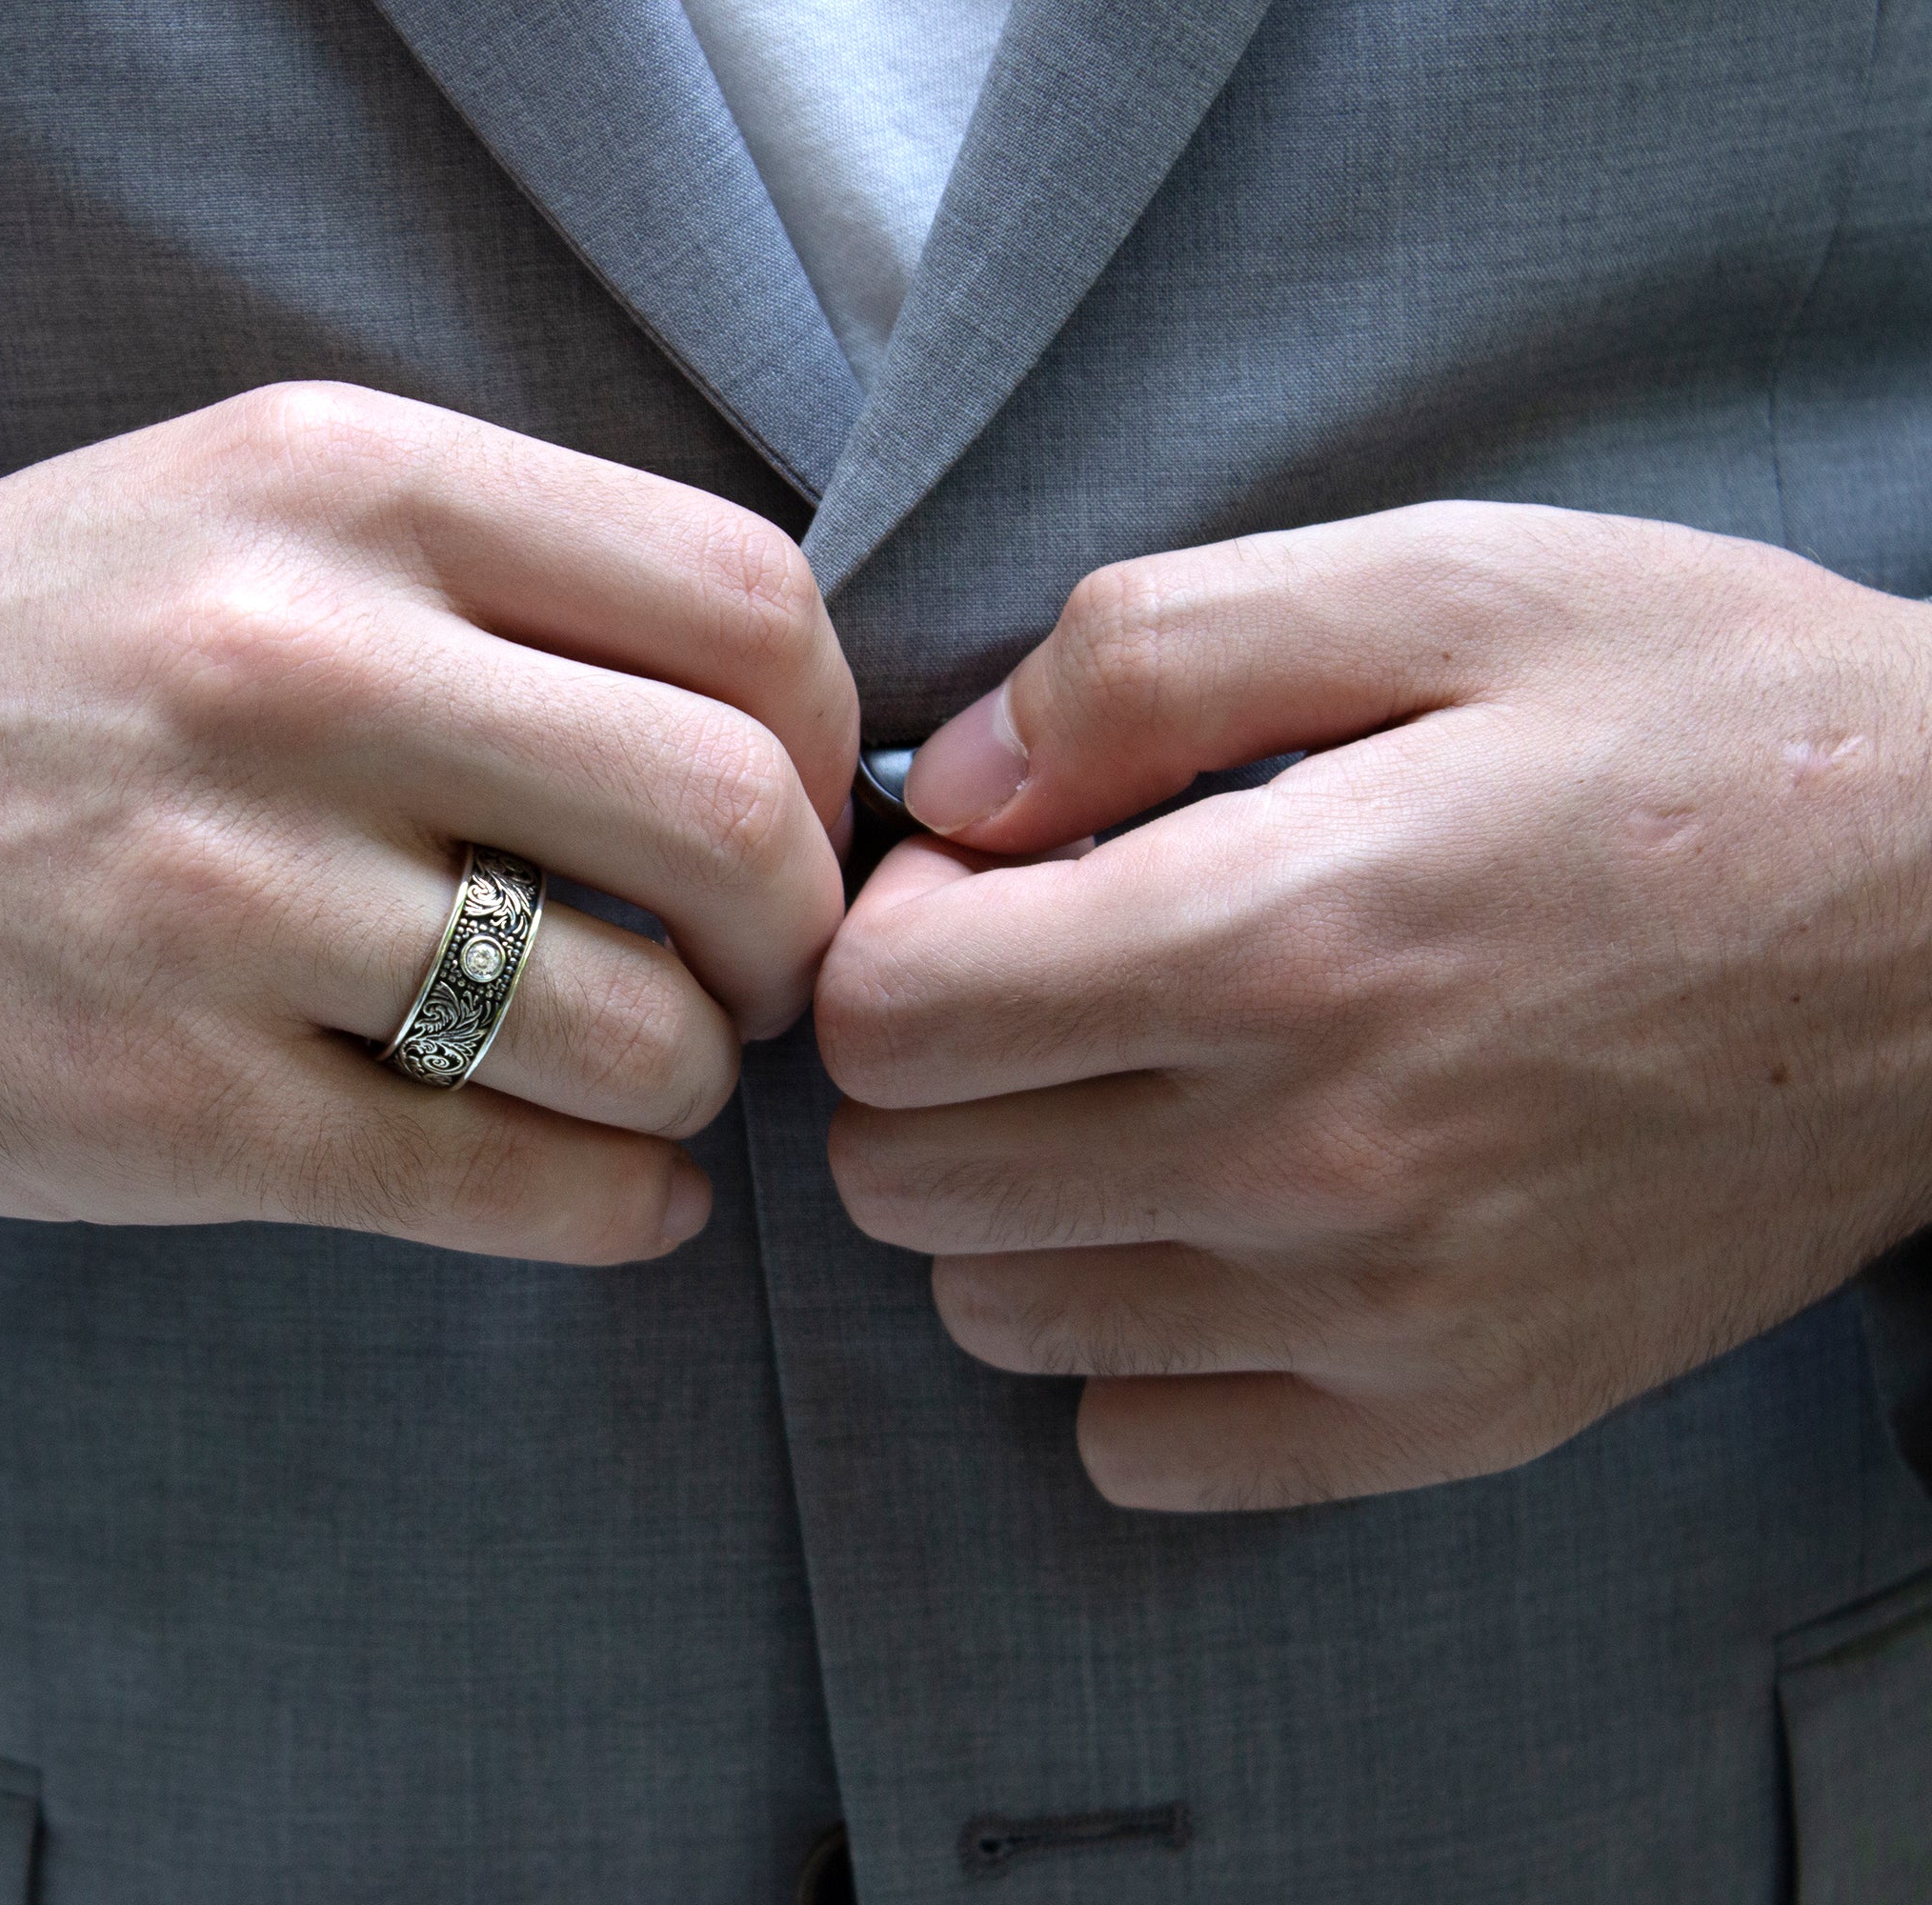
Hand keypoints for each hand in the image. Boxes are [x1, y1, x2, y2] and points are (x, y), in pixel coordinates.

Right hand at [0, 384, 853, 1262]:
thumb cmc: (9, 646)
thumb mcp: (237, 502)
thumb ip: (487, 576)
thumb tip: (769, 733)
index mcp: (336, 484)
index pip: (742, 605)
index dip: (828, 738)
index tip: (794, 811)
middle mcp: (287, 667)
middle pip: (733, 818)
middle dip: (794, 934)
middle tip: (748, 974)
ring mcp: (216, 898)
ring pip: (636, 1032)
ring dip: (694, 1084)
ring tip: (641, 1078)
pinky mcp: (157, 1107)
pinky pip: (506, 1185)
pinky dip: (618, 1211)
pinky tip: (606, 1194)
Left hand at [818, 502, 1931, 1507]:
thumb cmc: (1710, 722)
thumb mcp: (1438, 583)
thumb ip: (1148, 657)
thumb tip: (948, 789)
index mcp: (1281, 934)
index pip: (883, 1019)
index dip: (890, 935)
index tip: (987, 888)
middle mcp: (1314, 1160)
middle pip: (905, 1181)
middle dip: (926, 1069)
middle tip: (1043, 986)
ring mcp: (1384, 1317)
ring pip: (996, 1317)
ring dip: (1012, 1205)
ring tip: (1135, 1098)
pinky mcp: (1456, 1416)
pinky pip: (1143, 1448)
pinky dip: (1129, 1350)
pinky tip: (1212, 1234)